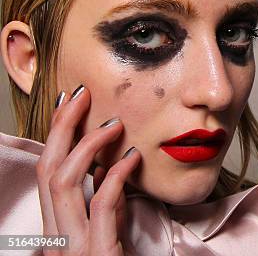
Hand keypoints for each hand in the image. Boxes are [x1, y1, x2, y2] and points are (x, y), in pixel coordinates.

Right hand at [35, 85, 140, 254]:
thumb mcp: (107, 235)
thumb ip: (103, 207)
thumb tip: (108, 171)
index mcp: (59, 228)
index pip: (49, 172)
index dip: (56, 135)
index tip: (72, 103)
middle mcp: (58, 236)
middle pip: (49, 170)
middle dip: (63, 128)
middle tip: (82, 95)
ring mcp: (74, 247)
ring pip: (63, 184)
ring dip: (87, 147)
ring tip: (113, 124)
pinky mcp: (97, 255)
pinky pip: (100, 208)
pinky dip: (115, 179)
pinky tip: (131, 159)